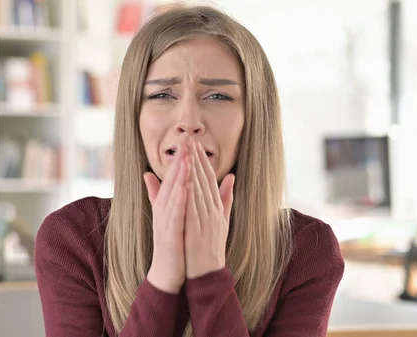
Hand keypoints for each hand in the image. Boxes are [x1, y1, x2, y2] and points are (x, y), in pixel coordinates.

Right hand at [144, 141, 189, 293]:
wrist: (167, 272)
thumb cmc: (170, 243)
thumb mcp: (165, 215)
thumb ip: (158, 195)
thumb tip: (148, 174)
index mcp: (165, 205)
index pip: (173, 178)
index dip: (180, 159)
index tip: (188, 141)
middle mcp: (162, 210)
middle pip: (171, 182)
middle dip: (179, 161)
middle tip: (186, 141)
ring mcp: (164, 221)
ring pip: (173, 194)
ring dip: (180, 176)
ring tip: (187, 158)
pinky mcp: (169, 233)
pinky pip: (175, 213)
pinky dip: (180, 199)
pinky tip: (186, 187)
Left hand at [184, 139, 235, 278]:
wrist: (208, 272)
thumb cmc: (212, 246)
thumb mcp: (222, 220)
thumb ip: (226, 198)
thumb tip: (231, 176)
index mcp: (217, 207)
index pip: (210, 178)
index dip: (202, 160)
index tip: (195, 144)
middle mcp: (214, 210)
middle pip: (205, 180)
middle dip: (197, 159)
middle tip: (190, 140)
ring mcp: (207, 220)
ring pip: (199, 190)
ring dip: (192, 171)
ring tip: (186, 154)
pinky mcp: (199, 230)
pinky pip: (194, 209)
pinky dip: (190, 195)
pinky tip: (185, 181)